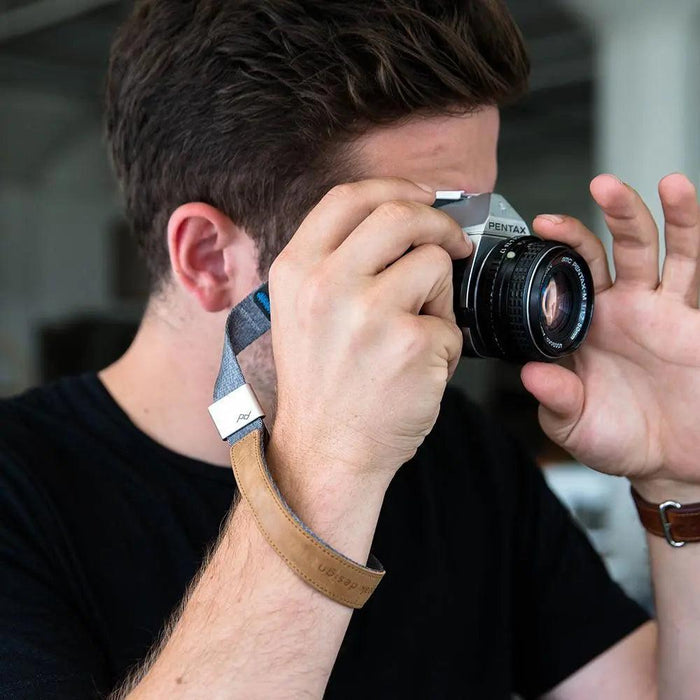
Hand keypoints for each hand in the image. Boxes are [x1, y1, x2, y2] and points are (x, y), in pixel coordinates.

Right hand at [267, 178, 469, 485]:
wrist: (325, 452)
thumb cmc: (320, 385)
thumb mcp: (302, 311)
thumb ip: (336, 263)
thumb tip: (396, 221)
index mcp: (296, 269)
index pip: (349, 196)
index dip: (394, 187)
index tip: (421, 196)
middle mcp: (327, 283)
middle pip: (401, 214)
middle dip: (439, 222)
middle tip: (453, 243)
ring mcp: (369, 312)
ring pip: (435, 263)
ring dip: (441, 294)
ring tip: (420, 332)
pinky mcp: (410, 344)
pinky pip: (451, 323)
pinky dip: (446, 344)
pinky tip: (421, 369)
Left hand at [521, 173, 699, 499]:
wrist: (671, 461)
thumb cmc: (618, 440)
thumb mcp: (576, 426)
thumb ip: (556, 399)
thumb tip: (531, 375)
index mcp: (581, 329)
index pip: (565, 278)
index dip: (558, 250)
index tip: (542, 227)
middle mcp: (617, 311)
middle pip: (609, 250)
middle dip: (604, 216)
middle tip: (597, 186)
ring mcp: (657, 310)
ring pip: (655, 251)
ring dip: (653, 215)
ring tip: (658, 184)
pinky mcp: (692, 319)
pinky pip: (694, 271)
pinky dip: (693, 235)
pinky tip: (686, 201)